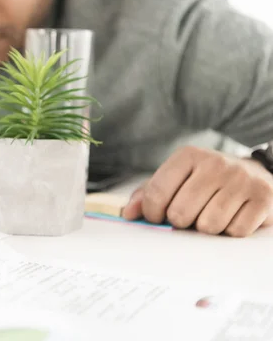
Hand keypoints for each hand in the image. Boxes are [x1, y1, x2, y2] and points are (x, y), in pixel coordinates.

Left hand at [122, 146, 272, 236]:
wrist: (255, 171)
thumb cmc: (206, 179)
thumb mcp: (176, 177)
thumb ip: (149, 193)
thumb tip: (128, 213)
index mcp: (188, 156)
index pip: (156, 193)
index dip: (151, 213)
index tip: (156, 216)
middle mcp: (215, 164)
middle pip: (180, 213)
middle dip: (180, 222)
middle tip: (188, 215)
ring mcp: (241, 180)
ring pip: (208, 225)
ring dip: (206, 228)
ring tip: (210, 214)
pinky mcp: (263, 198)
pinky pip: (235, 231)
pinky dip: (230, 231)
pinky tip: (231, 216)